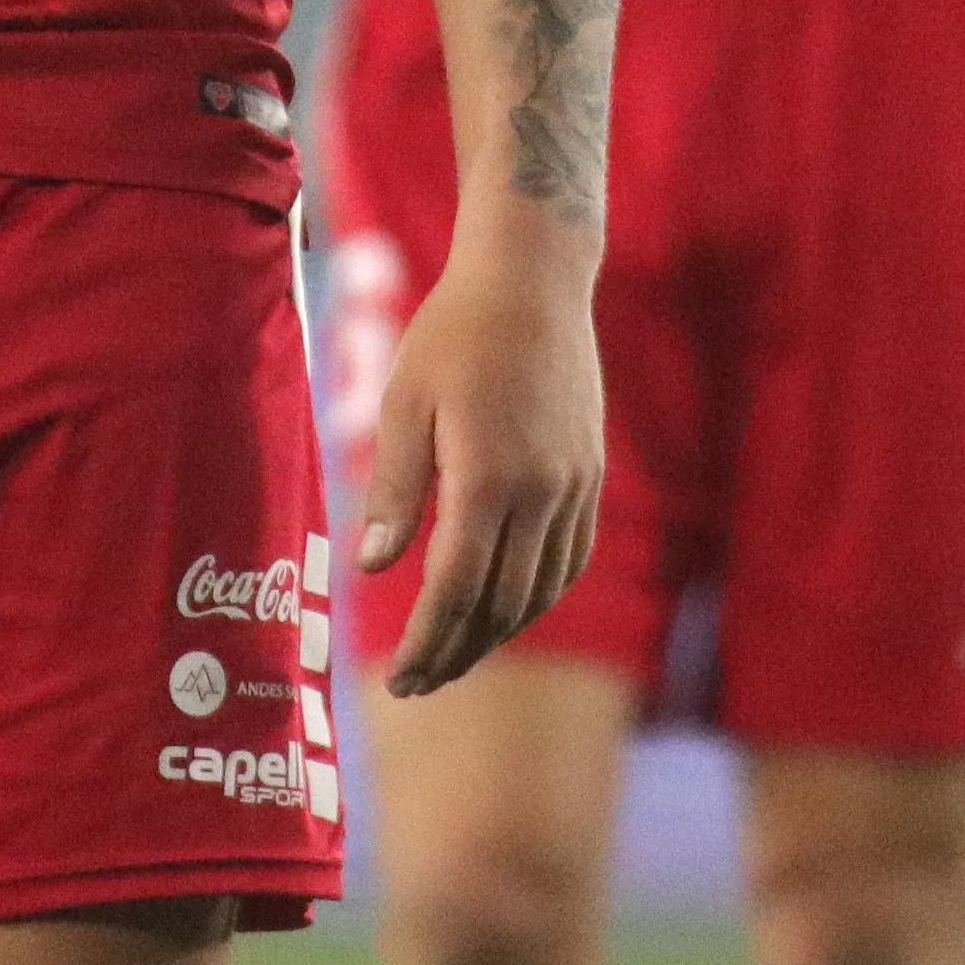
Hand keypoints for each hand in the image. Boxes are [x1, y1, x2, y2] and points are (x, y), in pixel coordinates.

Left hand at [349, 229, 602, 694]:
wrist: (534, 281)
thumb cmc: (453, 335)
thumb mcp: (403, 402)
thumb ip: (393, 488)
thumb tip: (374, 569)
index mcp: (487, 476)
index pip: (456, 588)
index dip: (428, 641)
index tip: (399, 678)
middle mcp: (540, 492)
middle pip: (501, 603)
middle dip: (457, 651)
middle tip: (416, 682)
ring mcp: (574, 487)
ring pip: (540, 590)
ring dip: (497, 633)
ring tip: (453, 655)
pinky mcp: (590, 477)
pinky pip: (569, 561)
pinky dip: (537, 597)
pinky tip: (506, 608)